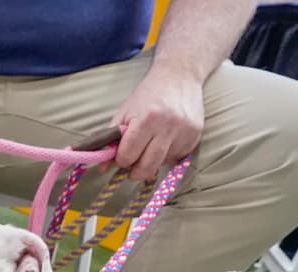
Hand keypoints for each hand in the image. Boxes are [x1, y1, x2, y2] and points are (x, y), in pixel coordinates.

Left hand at [111, 64, 203, 180]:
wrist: (179, 75)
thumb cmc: (147, 94)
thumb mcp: (125, 113)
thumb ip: (111, 140)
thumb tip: (101, 168)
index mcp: (146, 119)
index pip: (128, 156)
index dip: (122, 159)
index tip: (122, 156)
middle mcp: (167, 127)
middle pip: (147, 167)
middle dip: (135, 171)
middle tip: (132, 166)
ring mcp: (184, 132)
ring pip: (162, 163)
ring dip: (153, 160)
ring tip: (151, 145)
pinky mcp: (195, 136)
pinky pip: (177, 157)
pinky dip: (168, 154)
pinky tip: (166, 139)